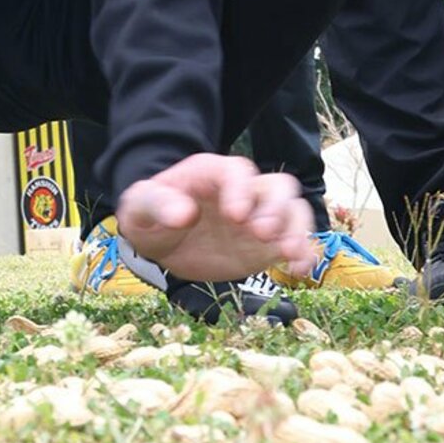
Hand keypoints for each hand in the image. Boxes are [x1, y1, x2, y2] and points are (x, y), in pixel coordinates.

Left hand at [116, 153, 313, 281]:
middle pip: (277, 186)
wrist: (161, 243)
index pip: (237, 171)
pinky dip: (304, 253)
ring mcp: (258, 217)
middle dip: (276, 208)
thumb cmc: (150, 216)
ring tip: (288, 253)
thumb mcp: (139, 207)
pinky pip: (296, 241)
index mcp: (210, 173)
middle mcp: (242, 191)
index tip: (235, 215)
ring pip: (294, 210)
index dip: (241, 190)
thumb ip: (156, 204)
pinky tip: (298, 270)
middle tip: (260, 233)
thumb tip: (183, 214)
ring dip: (296, 230)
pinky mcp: (267, 244)